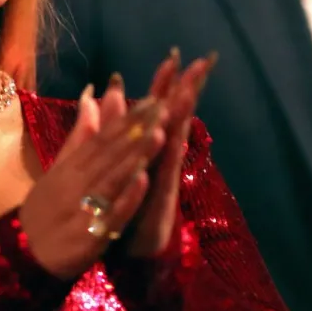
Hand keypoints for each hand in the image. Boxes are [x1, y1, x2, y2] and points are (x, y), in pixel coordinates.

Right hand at [18, 78, 167, 279]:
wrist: (22, 257)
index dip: (126, 119)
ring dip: (135, 157)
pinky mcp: (88, 237)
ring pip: (111, 179)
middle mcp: (74, 185)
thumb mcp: (56, 171)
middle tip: (163, 107)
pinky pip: (109, 215)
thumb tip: (90, 97)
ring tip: (159, 135)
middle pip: (109, 155)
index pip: (100, 139)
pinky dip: (126, 198)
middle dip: (137, 131)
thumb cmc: (43, 212)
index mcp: (69, 168)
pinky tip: (143, 181)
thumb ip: (78, 138)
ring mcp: (81, 210)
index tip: (151, 100)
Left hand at [121, 49, 215, 257]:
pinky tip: (170, 141)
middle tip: (202, 63)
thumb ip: (113, 131)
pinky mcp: (160, 204)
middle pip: (175, 121)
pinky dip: (166, 160)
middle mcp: (160, 163)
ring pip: (174, 145)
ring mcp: (163, 182)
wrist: (129, 255)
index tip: (174, 55)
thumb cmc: (123, 206)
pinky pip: (164, 178)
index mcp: (147, 152)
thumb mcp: (116, 165)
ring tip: (189, 93)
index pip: (158, 112)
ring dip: (181, 119)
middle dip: (186, 92)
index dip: (165, 84)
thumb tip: (109, 97)